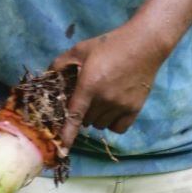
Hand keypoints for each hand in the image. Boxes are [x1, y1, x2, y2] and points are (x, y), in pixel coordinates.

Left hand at [50, 26, 165, 154]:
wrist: (144, 44)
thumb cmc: (110, 44)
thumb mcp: (81, 49)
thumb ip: (61, 63)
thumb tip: (47, 75)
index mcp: (89, 85)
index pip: (74, 116)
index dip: (66, 134)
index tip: (61, 148)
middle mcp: (105, 99)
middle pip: (86, 120)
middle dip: (83, 112)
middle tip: (86, 97)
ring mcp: (121, 106)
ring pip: (100, 125)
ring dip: (97, 117)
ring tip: (101, 100)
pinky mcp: (135, 109)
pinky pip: (118, 128)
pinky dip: (112, 123)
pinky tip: (113, 109)